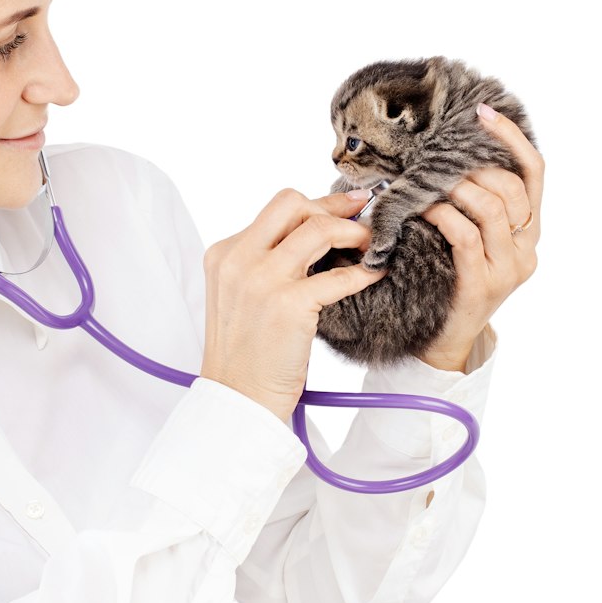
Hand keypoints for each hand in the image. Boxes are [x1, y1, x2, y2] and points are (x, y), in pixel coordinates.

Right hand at [199, 189, 389, 422]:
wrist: (239, 398)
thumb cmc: (248, 354)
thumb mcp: (243, 296)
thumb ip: (265, 264)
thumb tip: (316, 237)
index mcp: (225, 254)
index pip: (276, 211)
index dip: (315, 206)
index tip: (344, 207)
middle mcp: (239, 259)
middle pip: (293, 203)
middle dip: (333, 206)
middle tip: (362, 216)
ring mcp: (262, 280)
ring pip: (318, 228)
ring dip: (353, 232)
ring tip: (372, 244)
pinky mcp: (288, 304)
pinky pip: (339, 276)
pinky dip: (364, 272)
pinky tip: (375, 273)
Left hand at [414, 106, 543, 371]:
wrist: (447, 337)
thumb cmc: (451, 276)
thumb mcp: (473, 235)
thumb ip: (474, 201)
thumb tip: (448, 151)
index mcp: (530, 229)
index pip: (534, 172)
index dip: (512, 138)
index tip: (483, 113)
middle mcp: (528, 247)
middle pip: (510, 187)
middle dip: (471, 166)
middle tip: (436, 161)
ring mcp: (509, 268)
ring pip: (490, 207)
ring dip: (454, 187)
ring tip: (426, 183)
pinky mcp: (483, 283)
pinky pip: (464, 235)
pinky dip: (441, 214)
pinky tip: (420, 208)